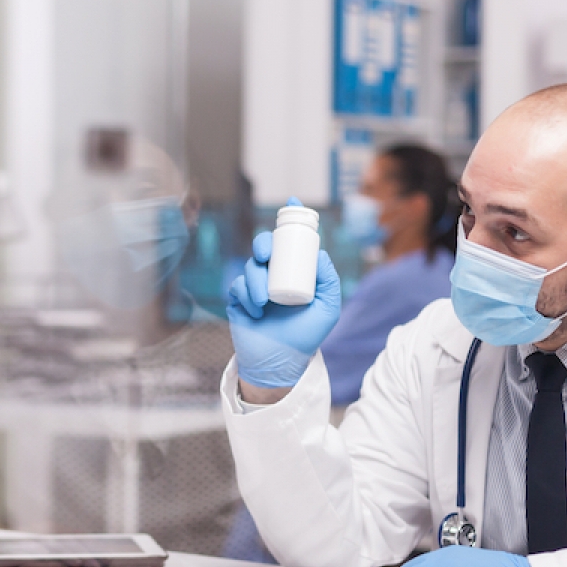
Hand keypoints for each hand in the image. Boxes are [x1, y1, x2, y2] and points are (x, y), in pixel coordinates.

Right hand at [227, 201, 341, 390]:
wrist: (281, 362)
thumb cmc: (306, 336)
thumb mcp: (327, 309)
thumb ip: (329, 281)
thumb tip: (319, 254)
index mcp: (295, 272)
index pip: (292, 242)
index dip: (291, 220)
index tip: (292, 204)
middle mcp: (274, 275)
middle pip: (264, 247)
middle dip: (263, 244)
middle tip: (266, 254)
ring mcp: (255, 287)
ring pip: (249, 267)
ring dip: (255, 280)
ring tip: (265, 303)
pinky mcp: (238, 300)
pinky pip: (237, 286)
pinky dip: (246, 296)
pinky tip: (256, 311)